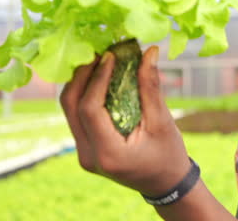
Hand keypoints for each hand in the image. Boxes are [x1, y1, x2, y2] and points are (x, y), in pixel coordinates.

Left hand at [60, 45, 191, 196]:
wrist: (165, 184)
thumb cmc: (168, 155)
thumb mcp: (162, 121)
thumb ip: (151, 87)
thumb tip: (148, 52)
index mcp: (108, 153)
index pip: (89, 109)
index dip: (96, 78)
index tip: (109, 56)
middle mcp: (88, 156)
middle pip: (70, 107)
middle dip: (82, 76)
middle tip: (99, 52)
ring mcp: (83, 153)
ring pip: (69, 110)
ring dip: (81, 83)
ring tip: (99, 61)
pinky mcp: (85, 148)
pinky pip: (77, 116)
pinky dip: (85, 94)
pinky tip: (100, 77)